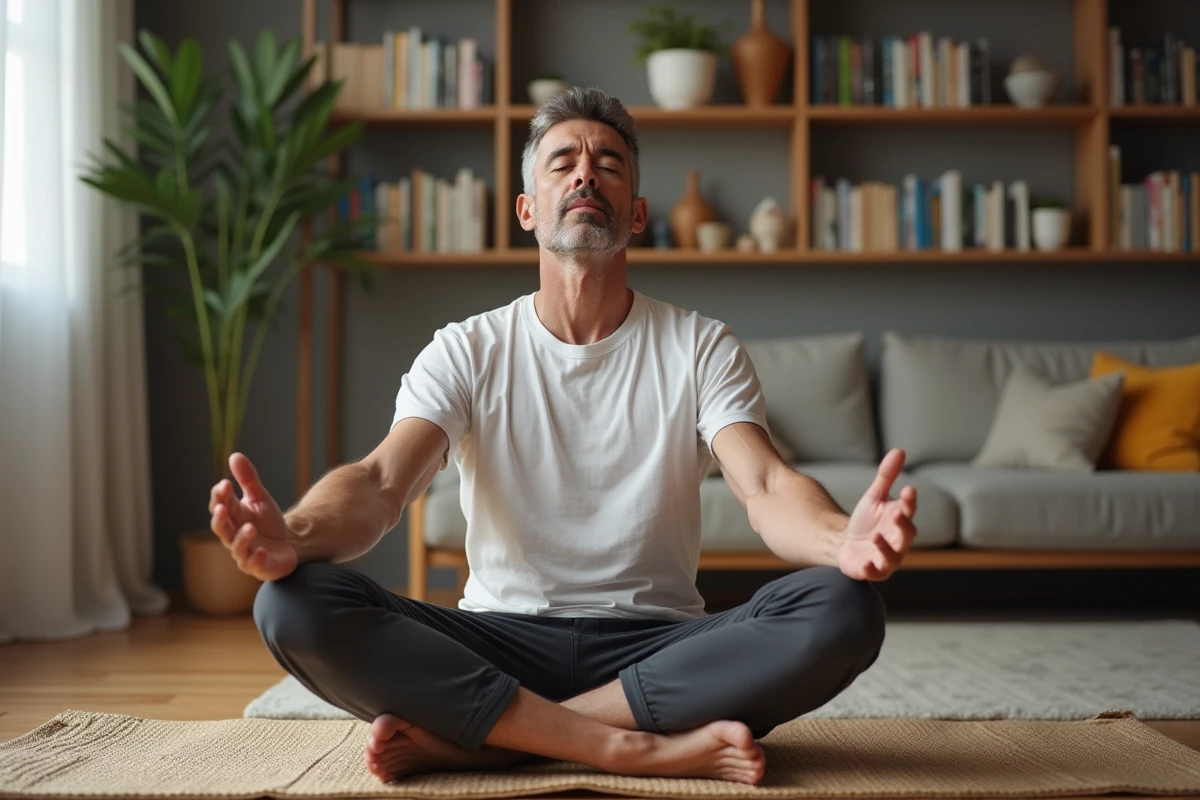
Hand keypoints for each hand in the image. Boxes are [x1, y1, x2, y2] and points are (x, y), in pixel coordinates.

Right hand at [208, 452, 297, 581]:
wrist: (289, 543)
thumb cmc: (269, 521)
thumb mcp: (260, 497)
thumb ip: (248, 479)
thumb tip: (235, 455)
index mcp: (232, 517)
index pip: (219, 506)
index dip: (219, 496)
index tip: (225, 484)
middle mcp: (233, 536)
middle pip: (221, 528)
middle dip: (220, 519)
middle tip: (224, 508)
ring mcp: (244, 553)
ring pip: (237, 547)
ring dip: (242, 538)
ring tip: (250, 527)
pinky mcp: (259, 566)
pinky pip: (255, 564)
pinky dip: (257, 558)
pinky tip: (263, 551)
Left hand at [836, 448, 916, 581]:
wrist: (846, 544)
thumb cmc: (865, 520)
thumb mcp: (874, 496)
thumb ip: (886, 476)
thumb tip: (899, 450)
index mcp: (900, 520)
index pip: (909, 509)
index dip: (909, 501)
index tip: (907, 490)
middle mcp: (898, 541)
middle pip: (906, 534)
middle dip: (903, 524)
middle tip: (898, 513)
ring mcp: (887, 558)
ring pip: (893, 556)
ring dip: (886, 547)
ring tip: (876, 536)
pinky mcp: (872, 570)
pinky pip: (875, 572)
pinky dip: (871, 569)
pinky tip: (864, 563)